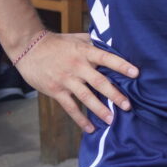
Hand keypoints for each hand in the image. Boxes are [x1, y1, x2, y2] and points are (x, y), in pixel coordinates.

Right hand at [13, 29, 137, 132]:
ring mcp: (66, 80)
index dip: (121, 65)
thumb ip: (95, 43)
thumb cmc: (57, 43)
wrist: (29, 48)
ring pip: (86, 97)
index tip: (136, 73)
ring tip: (112, 120)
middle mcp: (77, 66)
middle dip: (114, 95)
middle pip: (99, 82)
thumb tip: (115, 45)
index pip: (106, 58)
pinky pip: (70, 107)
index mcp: (85, 52)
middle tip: (127, 106)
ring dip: (99, 110)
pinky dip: (79, 119)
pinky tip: (90, 128)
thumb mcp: (78, 38)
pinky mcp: (55, 90)